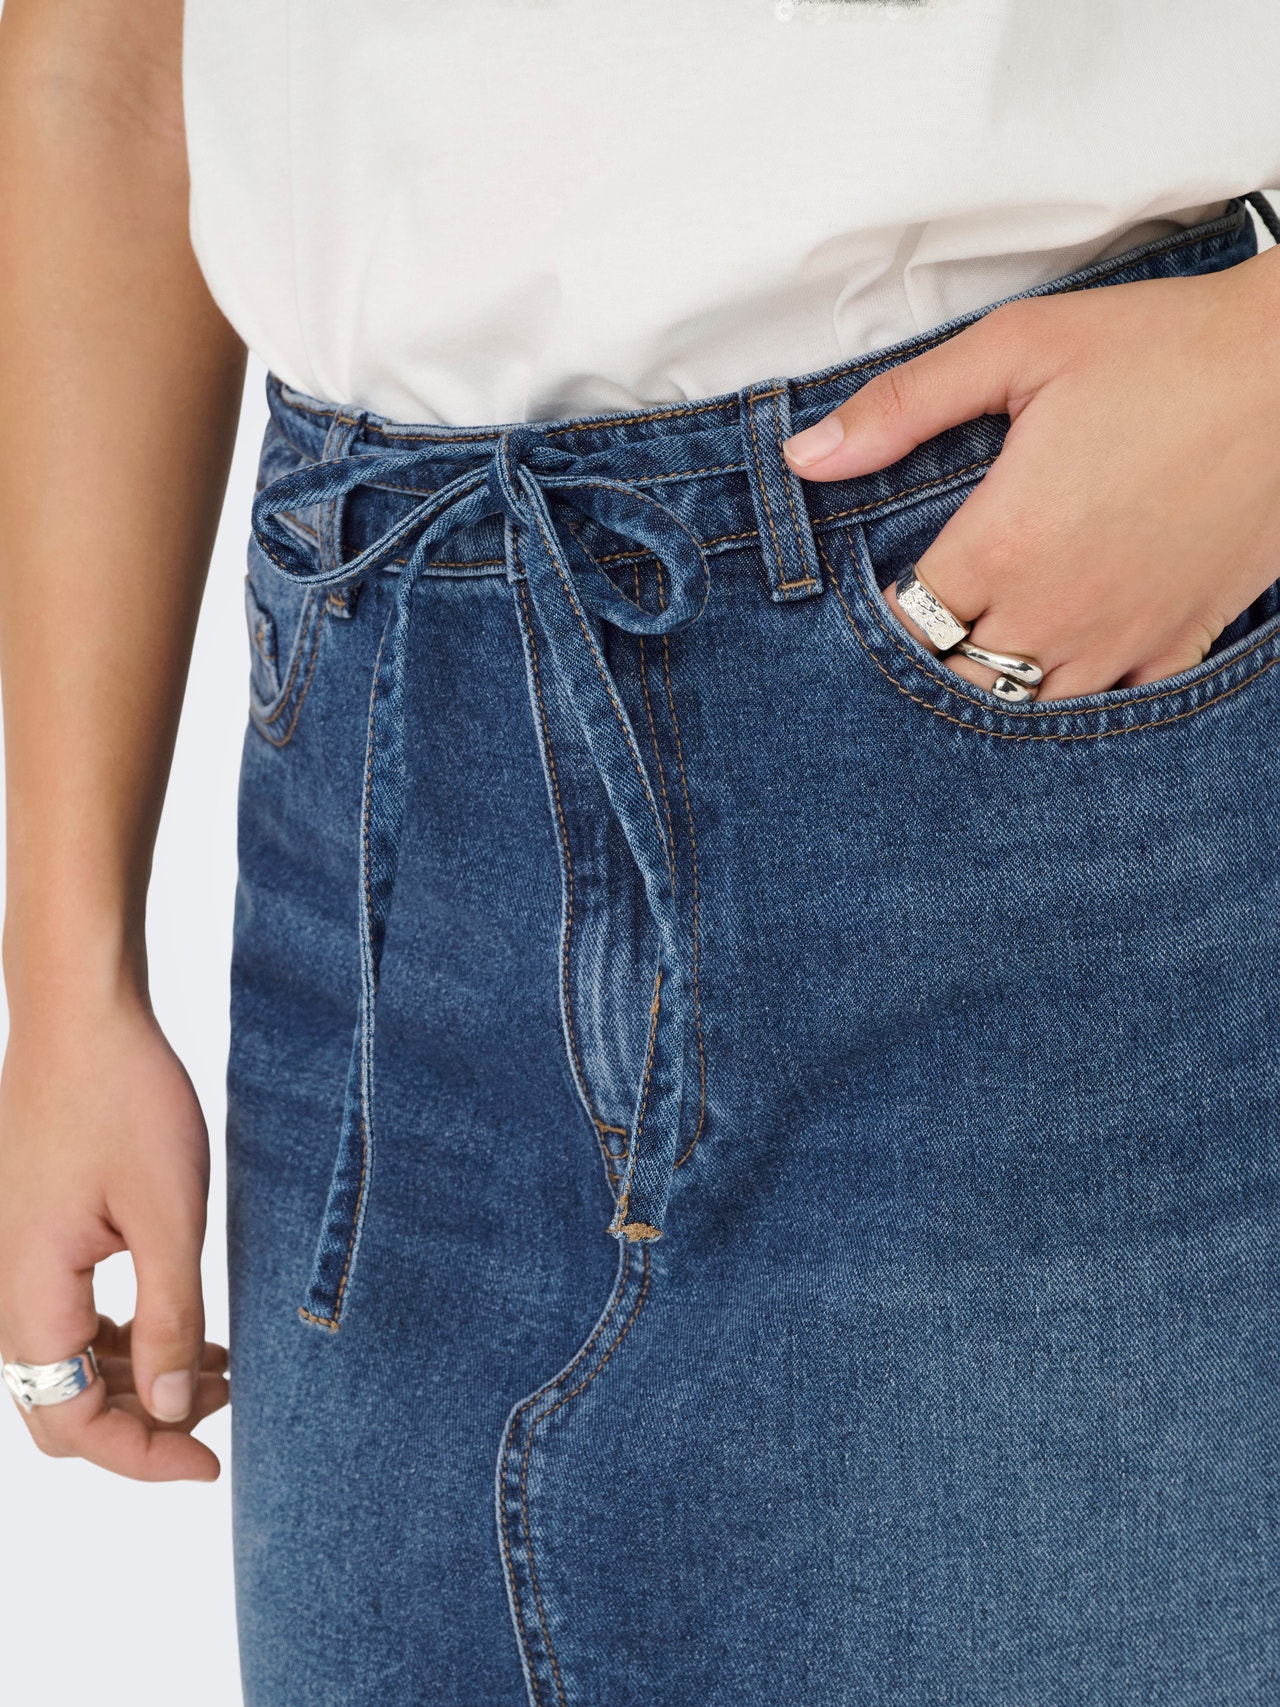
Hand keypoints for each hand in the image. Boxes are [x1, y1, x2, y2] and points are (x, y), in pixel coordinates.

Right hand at [0, 996, 227, 1479]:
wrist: (80, 1018)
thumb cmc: (124, 1103)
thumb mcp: (169, 1220)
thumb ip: (170, 1323)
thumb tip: (176, 1413)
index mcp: (28, 1298)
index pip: (73, 1424)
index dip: (144, 1456)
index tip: (211, 1462)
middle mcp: (4, 1292)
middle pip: (61, 1407)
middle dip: (142, 1424)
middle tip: (224, 1412)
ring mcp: (12, 1263)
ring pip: (67, 1365)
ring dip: (137, 1379)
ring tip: (221, 1368)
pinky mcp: (30, 1237)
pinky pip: (67, 1318)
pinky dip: (122, 1337)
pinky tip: (183, 1326)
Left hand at [782, 245, 1279, 701]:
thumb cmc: (1164, 350)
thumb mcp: (1017, 347)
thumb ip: (902, 407)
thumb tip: (805, 456)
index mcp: (1003, 544)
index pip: (907, 624)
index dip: (887, 616)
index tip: (888, 595)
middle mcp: (1056, 610)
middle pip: (959, 683)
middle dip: (934, 663)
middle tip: (932, 630)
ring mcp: (1122, 637)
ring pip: (1029, 711)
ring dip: (998, 690)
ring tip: (988, 652)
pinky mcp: (1179, 641)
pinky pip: (1114, 710)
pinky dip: (1081, 699)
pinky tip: (1068, 669)